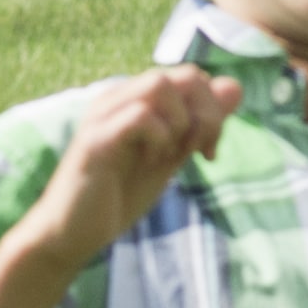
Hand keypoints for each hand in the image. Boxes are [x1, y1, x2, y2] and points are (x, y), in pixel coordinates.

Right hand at [11, 68, 246, 269]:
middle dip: (206, 115)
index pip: (191, 77)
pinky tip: (151, 162)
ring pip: (159, 84)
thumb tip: (235, 87)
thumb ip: (198, 123)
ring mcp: (104, 116)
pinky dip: (158, 137)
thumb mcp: (171, 155)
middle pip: (183, 75)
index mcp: (134, 100)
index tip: (206, 151)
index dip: (213, 111)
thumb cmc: (118, 194)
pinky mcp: (96, 140)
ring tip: (172, 155)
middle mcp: (118, 98)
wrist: (72, 233)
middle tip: (197, 153)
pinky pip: (139, 116)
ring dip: (180, 122)